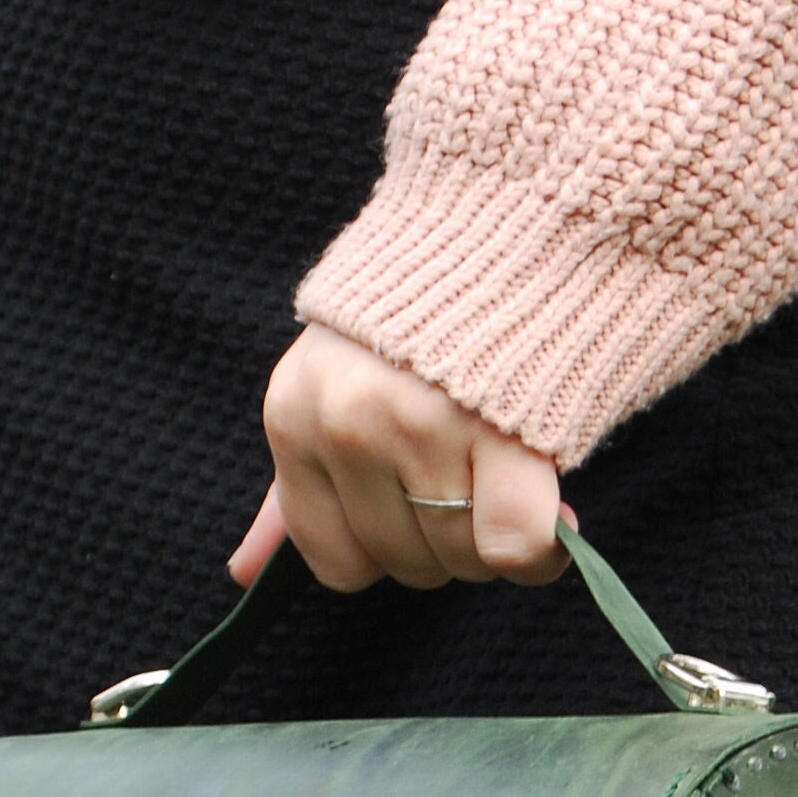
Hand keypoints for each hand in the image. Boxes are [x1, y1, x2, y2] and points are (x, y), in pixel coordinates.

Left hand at [236, 324, 571, 590]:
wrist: (508, 224)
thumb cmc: (413, 326)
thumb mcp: (325, 393)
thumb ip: (292, 490)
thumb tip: (243, 571)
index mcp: (293, 419)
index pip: (335, 561)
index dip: (386, 549)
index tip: (418, 506)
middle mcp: (348, 426)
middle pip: (405, 564)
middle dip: (448, 543)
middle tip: (473, 480)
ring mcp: (423, 427)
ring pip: (462, 558)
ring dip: (495, 542)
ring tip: (506, 477)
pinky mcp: (503, 429)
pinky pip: (512, 544)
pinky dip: (540, 552)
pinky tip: (554, 518)